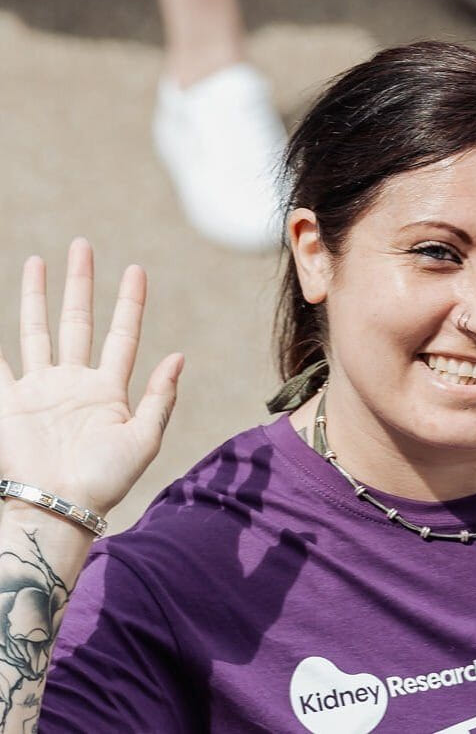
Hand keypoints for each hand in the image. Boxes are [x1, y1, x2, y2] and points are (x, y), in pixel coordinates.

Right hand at [0, 241, 182, 519]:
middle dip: (79, 283)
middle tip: (82, 245)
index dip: (129, 302)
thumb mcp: (144, 439)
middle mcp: (72, 383)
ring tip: (37, 261)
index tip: (135, 269)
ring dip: (36, 297)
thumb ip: (160, 397)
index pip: (122, 333)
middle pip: (77, 320)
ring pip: (36, 331)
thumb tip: (179, 355)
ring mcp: (38, 390)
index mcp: (108, 389)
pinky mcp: (9, 404)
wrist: (57, 508)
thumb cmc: (105, 480)